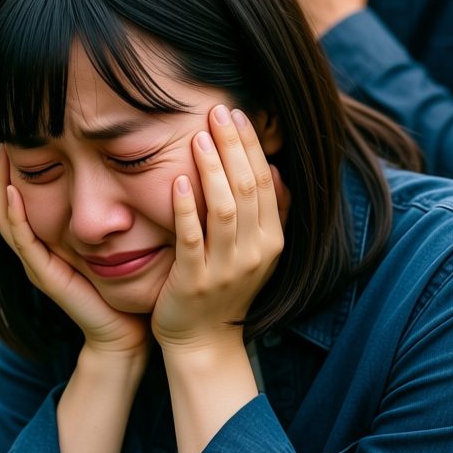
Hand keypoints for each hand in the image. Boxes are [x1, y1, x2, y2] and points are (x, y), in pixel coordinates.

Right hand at [0, 146, 150, 356]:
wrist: (126, 331)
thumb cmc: (128, 283)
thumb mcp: (116, 234)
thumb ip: (114, 206)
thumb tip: (126, 158)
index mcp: (48, 237)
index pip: (20, 194)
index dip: (15, 165)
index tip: (19, 131)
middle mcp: (36, 247)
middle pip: (3, 201)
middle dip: (0, 168)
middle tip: (1, 134)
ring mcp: (37, 261)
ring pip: (4, 216)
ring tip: (0, 153)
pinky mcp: (44, 274)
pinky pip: (21, 240)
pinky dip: (14, 215)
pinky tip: (13, 190)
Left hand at [152, 106, 285, 356]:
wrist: (203, 342)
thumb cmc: (225, 288)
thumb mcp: (257, 252)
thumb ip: (270, 212)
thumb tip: (274, 169)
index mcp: (271, 240)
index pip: (264, 181)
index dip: (250, 145)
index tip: (236, 113)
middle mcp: (255, 252)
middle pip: (247, 188)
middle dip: (233, 146)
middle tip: (218, 110)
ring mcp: (226, 267)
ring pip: (225, 210)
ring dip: (212, 170)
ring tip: (199, 137)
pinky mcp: (195, 280)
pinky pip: (193, 240)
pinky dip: (187, 210)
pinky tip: (177, 182)